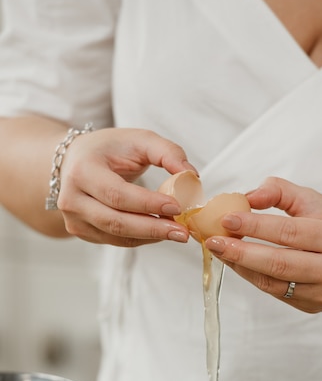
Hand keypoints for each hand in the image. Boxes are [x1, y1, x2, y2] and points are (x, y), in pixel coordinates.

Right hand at [58, 128, 194, 245]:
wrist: (76, 160)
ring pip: (116, 236)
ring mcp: (74, 219)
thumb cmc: (110, 149)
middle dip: (153, 228)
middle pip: (115, 222)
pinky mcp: (81, 232)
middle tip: (182, 232)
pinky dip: (141, 238)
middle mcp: (71, 198)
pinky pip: (116, 241)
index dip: (148, 203)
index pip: (117, 194)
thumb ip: (168, 152)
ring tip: (176, 231)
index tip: (177, 207)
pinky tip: (159, 231)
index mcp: (82, 171)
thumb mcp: (139, 140)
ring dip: (150, 236)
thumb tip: (191, 176)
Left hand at [205, 176, 321, 312]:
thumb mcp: (316, 202)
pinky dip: (253, 277)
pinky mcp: (315, 307)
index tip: (226, 219)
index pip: (288, 232)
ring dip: (241, 266)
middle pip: (279, 262)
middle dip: (240, 252)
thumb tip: (248, 197)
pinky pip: (276, 292)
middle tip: (213, 241)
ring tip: (220, 251)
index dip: (254, 226)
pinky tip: (238, 264)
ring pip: (274, 282)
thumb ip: (281, 192)